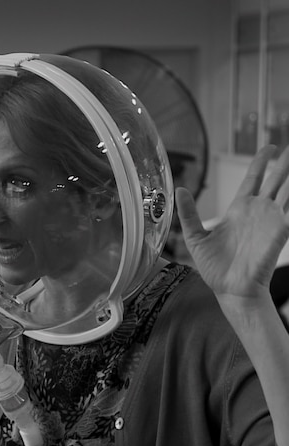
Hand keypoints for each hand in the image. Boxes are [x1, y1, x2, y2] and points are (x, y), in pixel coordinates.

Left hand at [176, 144, 288, 305]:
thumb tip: (180, 190)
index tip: (268, 148)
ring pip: (286, 190)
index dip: (260, 163)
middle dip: (283, 162)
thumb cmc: (215, 268)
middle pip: (275, 179)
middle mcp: (257, 212)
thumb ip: (189, 214)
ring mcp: (270, 220)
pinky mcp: (279, 230)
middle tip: (288, 144)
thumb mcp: (195, 237)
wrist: (230, 288)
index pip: (253, 179)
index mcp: (239, 210)